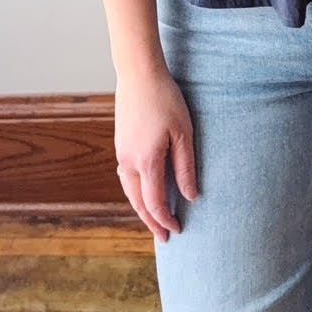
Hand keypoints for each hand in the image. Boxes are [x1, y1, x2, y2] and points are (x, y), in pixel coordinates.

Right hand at [114, 70, 198, 243]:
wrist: (139, 74)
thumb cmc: (166, 99)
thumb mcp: (184, 133)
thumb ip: (186, 168)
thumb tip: (190, 197)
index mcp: (146, 161)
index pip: (154, 203)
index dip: (165, 220)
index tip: (177, 231)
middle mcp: (129, 161)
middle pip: (138, 202)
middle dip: (151, 221)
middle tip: (164, 237)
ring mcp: (121, 152)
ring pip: (129, 190)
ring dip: (141, 208)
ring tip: (154, 219)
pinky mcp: (120, 143)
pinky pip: (126, 176)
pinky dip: (135, 191)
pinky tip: (144, 191)